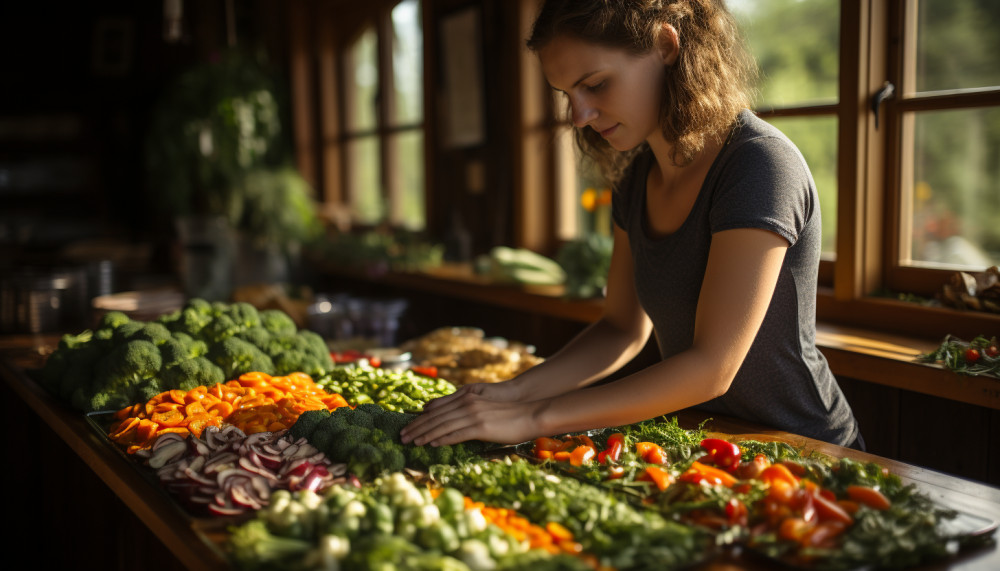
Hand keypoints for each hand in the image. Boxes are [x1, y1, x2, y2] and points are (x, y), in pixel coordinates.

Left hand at [399, 382, 544, 445]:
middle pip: (435, 417)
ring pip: (442, 426)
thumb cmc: (509, 415)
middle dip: (416, 427)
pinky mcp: (480, 427)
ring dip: (424, 435)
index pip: (437, 410)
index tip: (407, 427)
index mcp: (466, 398)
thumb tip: (450, 424)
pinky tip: (431, 444)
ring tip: (411, 442)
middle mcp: (467, 404)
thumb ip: (466, 411)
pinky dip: (442, 439)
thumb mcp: (484, 408)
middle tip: (401, 436)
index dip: (420, 419)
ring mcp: (473, 415)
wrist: (530, 414)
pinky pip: (456, 434)